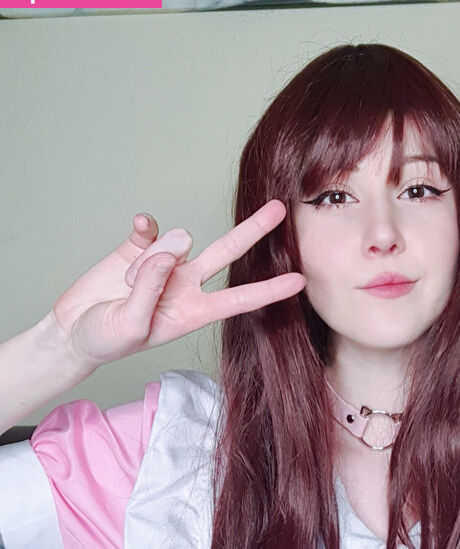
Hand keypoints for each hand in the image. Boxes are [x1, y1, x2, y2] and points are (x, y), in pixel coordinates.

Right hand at [50, 200, 305, 371]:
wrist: (72, 331)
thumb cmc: (106, 340)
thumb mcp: (131, 324)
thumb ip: (151, 286)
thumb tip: (172, 246)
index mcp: (193, 312)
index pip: (239, 299)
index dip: (268, 290)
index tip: (299, 281)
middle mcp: (185, 285)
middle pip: (226, 252)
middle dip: (252, 230)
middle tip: (279, 208)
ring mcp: (164, 264)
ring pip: (174, 243)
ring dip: (147, 263)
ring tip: (123, 289)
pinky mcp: (140, 247)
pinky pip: (150, 228)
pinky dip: (144, 229)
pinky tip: (138, 227)